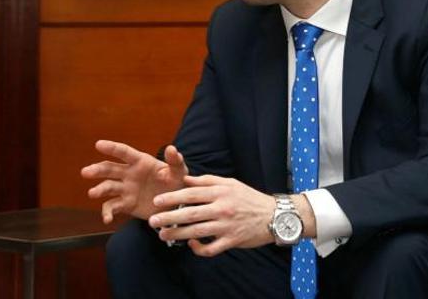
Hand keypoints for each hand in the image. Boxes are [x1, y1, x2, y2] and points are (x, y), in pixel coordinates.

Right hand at [81, 141, 188, 222]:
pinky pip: (112, 207)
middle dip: (97, 170)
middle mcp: (129, 174)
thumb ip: (175, 162)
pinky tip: (106, 219)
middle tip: (86, 172)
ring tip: (92, 193)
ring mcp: (125, 189)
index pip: (123, 153)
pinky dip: (107, 212)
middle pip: (109, 169)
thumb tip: (172, 149)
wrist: (176, 206)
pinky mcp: (125, 204)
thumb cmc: (177, 183)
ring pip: (108, 187)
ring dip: (99, 190)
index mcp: (140, 162)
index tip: (98, 144)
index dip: (111, 148)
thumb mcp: (179, 172)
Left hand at [148, 175, 276, 256]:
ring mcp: (227, 226)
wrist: (275, 216)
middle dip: (169, 218)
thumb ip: (206, 181)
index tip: (156, 201)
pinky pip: (211, 248)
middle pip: (191, 214)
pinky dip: (199, 249)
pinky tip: (191, 244)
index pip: (191, 194)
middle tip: (152, 221)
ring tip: (162, 234)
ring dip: (177, 234)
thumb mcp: (229, 183)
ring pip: (197, 232)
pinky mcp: (232, 241)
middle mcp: (222, 209)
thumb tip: (185, 179)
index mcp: (220, 192)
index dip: (172, 197)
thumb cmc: (248, 197)